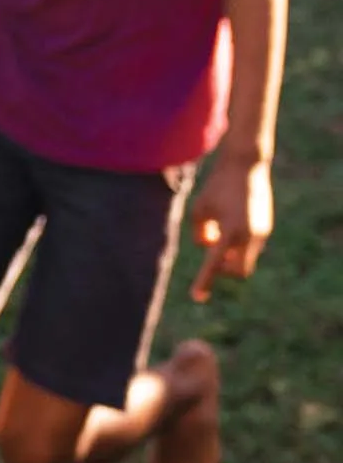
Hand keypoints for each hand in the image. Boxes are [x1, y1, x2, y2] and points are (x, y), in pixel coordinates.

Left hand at [188, 155, 271, 301]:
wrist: (246, 165)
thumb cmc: (217, 185)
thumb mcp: (200, 208)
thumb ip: (200, 232)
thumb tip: (207, 248)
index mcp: (231, 233)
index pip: (215, 265)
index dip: (205, 282)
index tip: (196, 297)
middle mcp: (250, 237)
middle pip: (238, 271)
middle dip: (223, 269)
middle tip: (212, 252)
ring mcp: (262, 233)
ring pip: (245, 258)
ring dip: (230, 254)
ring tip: (218, 229)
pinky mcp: (266, 227)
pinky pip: (251, 246)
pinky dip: (238, 244)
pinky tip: (228, 223)